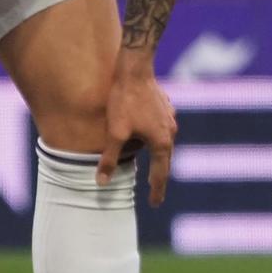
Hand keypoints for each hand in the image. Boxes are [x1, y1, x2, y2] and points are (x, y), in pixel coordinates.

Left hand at [99, 69, 176, 205]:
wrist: (135, 68)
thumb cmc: (124, 101)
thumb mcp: (115, 133)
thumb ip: (109, 159)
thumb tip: (101, 182)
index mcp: (161, 142)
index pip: (160, 174)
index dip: (156, 190)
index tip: (154, 203)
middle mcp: (170, 132)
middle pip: (165, 160)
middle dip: (159, 175)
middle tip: (155, 190)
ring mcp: (169, 118)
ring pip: (163, 143)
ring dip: (157, 156)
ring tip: (151, 165)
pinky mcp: (165, 107)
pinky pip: (160, 129)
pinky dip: (154, 139)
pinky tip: (147, 136)